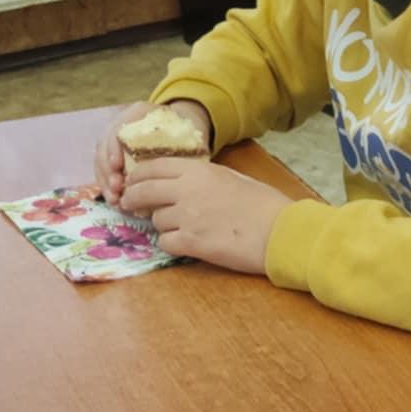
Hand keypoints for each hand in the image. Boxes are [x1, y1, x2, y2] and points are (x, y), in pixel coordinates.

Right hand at [93, 100, 211, 204]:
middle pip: (104, 146)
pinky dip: (108, 187)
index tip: (117, 166)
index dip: (113, 148)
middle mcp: (122, 124)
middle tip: (117, 189)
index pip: (118, 128)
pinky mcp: (114, 157)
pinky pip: (104, 172)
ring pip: (100, 161)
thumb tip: (181, 168)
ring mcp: (115, 141)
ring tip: (115, 200)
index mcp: (139, 112)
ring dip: (105, 182)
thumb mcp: (187, 132)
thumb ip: (182, 144)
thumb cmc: (186, 131)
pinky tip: (115, 201)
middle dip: (107, 170)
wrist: (183, 127)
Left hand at [119, 159, 287, 275]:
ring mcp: (187, 217)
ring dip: (162, 224)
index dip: (137, 176)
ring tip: (181, 228)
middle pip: (143, 192)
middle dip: (132, 199)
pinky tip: (186, 243)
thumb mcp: (230, 178)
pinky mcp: (191, 243)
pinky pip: (165, 242)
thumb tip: (179, 183)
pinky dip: (171, 244)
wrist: (280, 232)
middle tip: (130, 205)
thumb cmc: (264, 204)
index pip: (153, 167)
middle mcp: (187, 190)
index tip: (133, 183)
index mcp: (199, 170)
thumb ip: (202, 178)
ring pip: (155, 220)